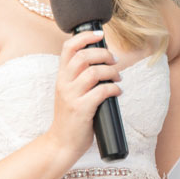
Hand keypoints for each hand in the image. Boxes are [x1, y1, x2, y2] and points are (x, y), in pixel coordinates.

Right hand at [47, 30, 121, 163]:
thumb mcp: (69, 93)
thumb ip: (79, 78)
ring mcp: (71, 97)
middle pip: (84, 56)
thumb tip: (103, 63)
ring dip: (112, 72)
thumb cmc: (70, 118)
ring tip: (118, 78)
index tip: (99, 35)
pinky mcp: (81, 110)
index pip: (68, 48)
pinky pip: (101, 92)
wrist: (61, 143)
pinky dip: (114, 89)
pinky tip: (117, 92)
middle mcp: (64, 84)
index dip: (84, 37)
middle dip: (104, 54)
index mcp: (61, 77)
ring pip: (94, 72)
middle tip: (115, 61)